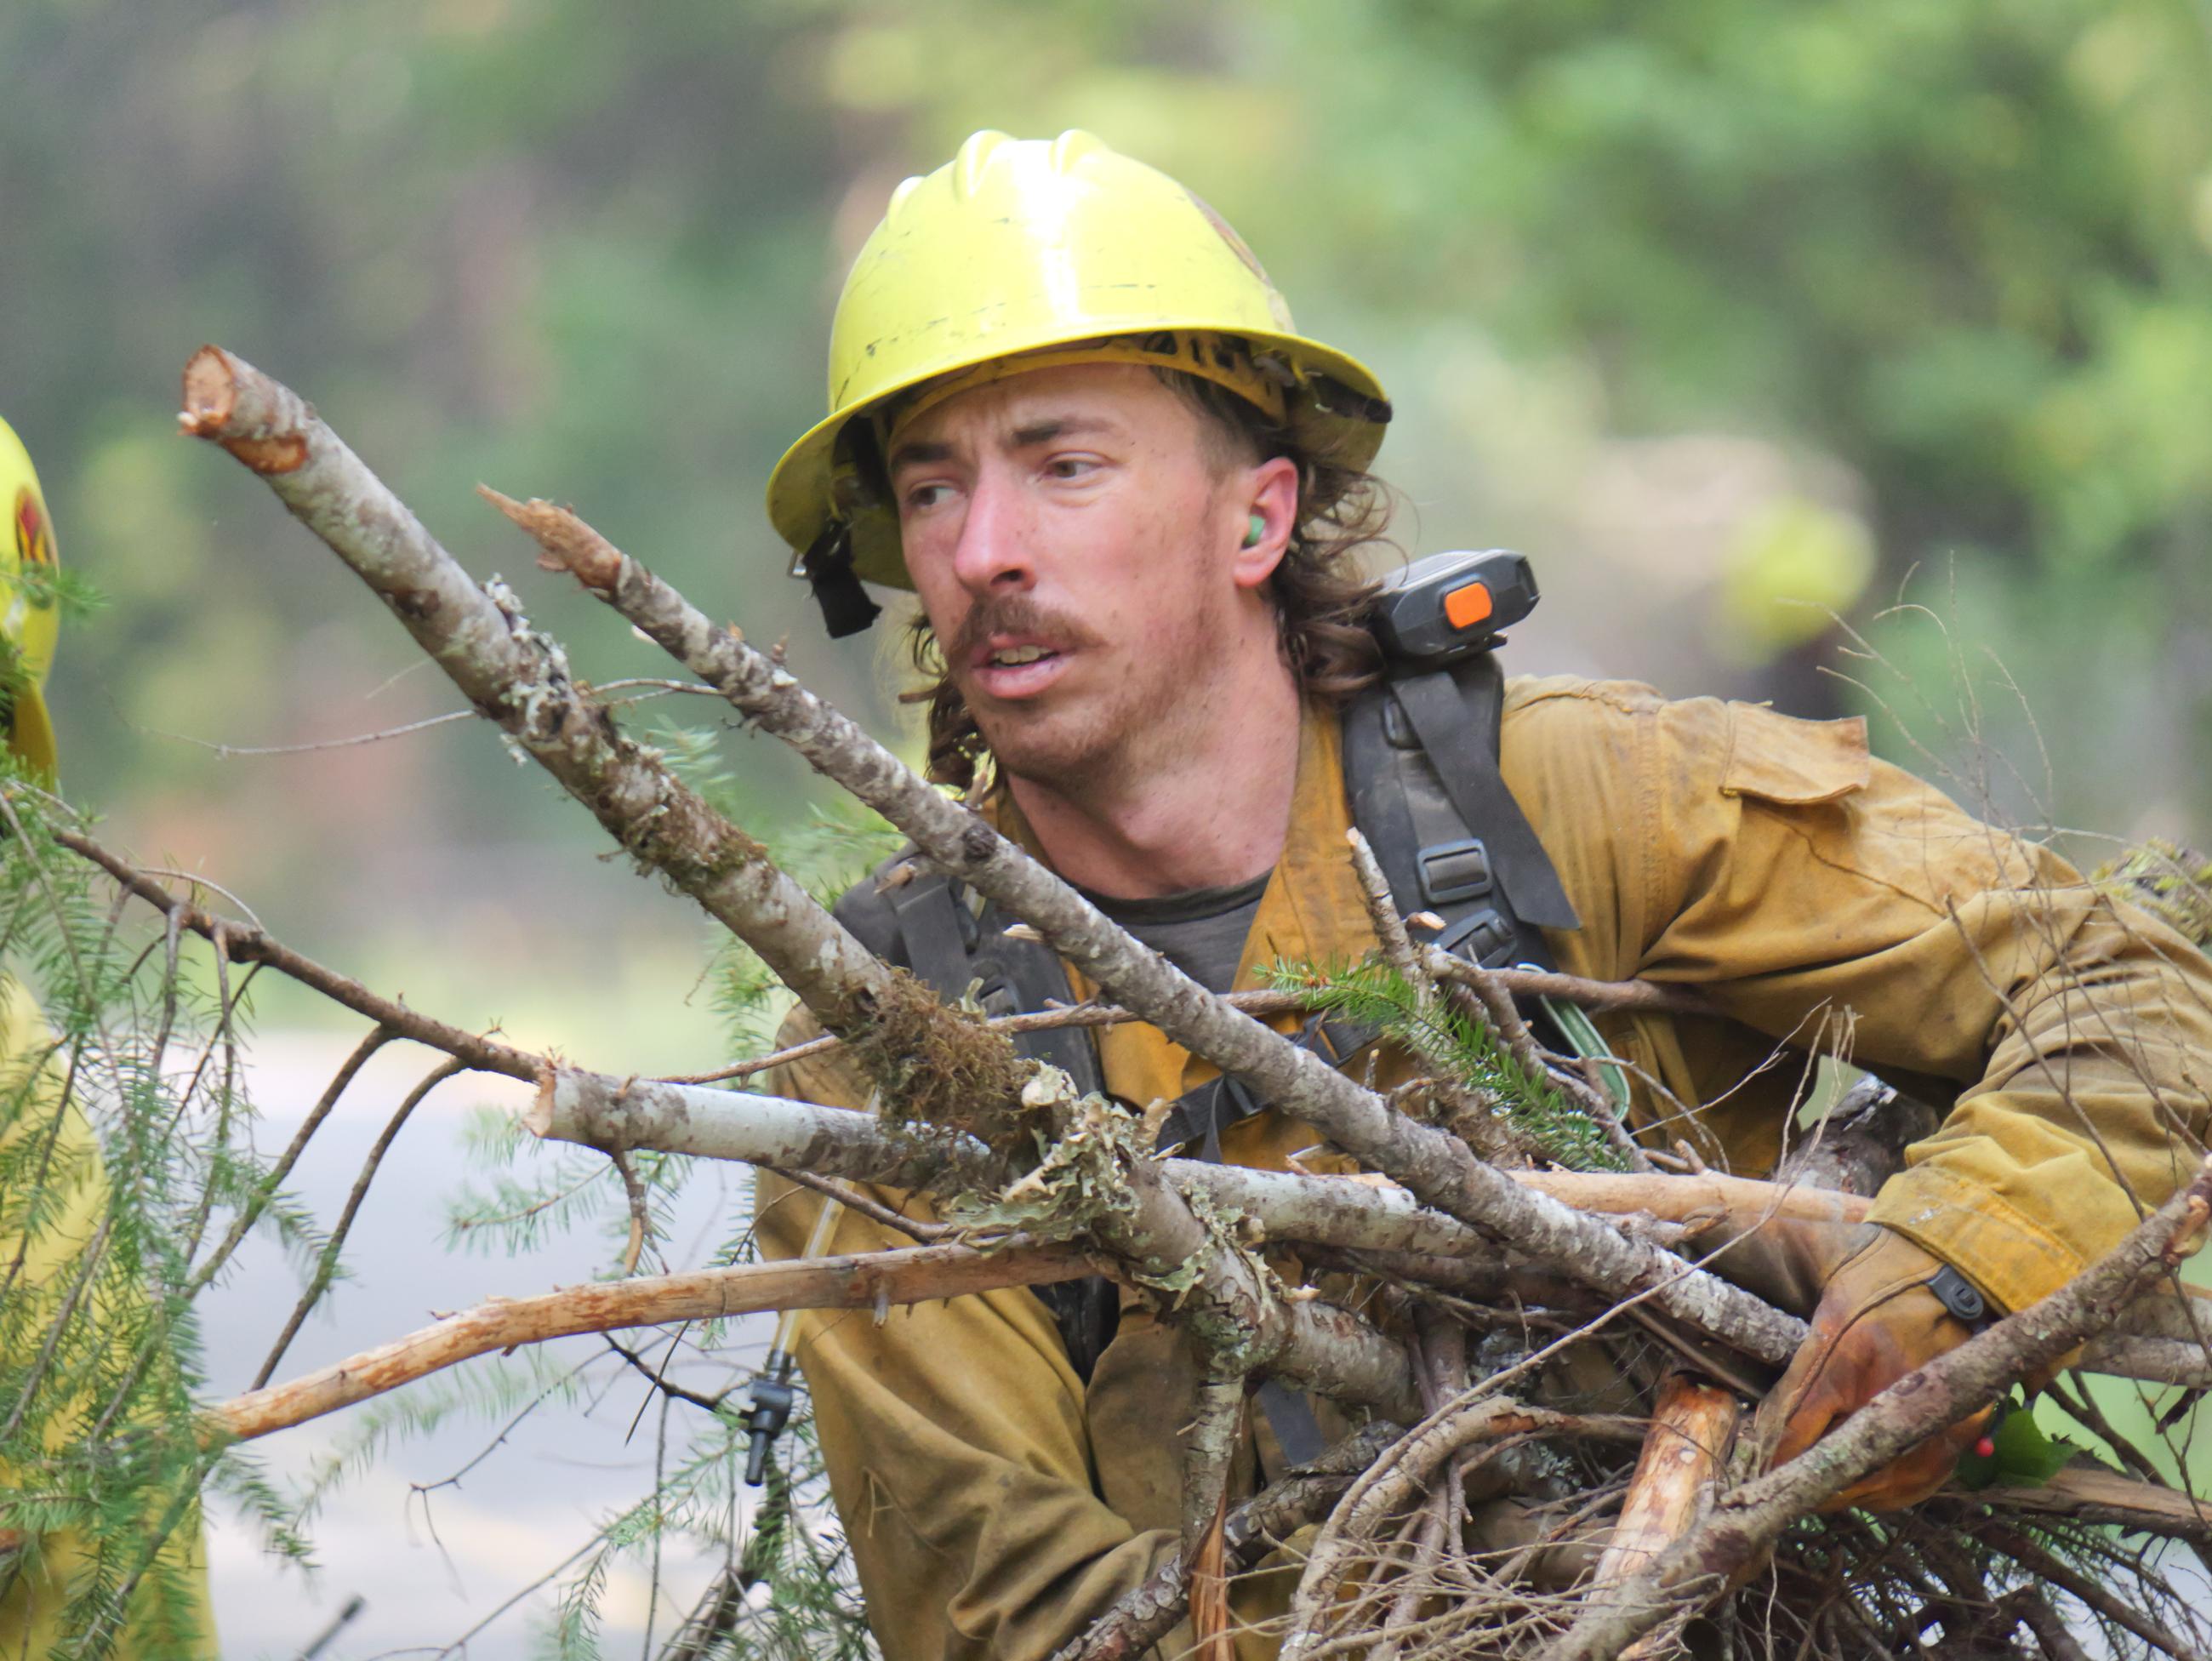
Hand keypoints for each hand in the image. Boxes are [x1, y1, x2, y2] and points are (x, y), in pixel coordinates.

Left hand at [1749, 1227, 1992, 1510]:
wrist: (1963, 1261)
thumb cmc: (1874, 1256)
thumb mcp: (1808, 1245)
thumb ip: (1749, 1244)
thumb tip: (1682, 1232)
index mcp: (1848, 1342)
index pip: (1795, 1417)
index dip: (1765, 1448)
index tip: (1743, 1461)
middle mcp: (1891, 1383)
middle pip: (1832, 1457)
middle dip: (1796, 1473)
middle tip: (1767, 1478)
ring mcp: (1933, 1411)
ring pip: (1875, 1481)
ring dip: (1837, 1487)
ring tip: (1807, 1481)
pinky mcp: (1966, 1427)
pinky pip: (1916, 1483)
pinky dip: (1881, 1492)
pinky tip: (1855, 1482)